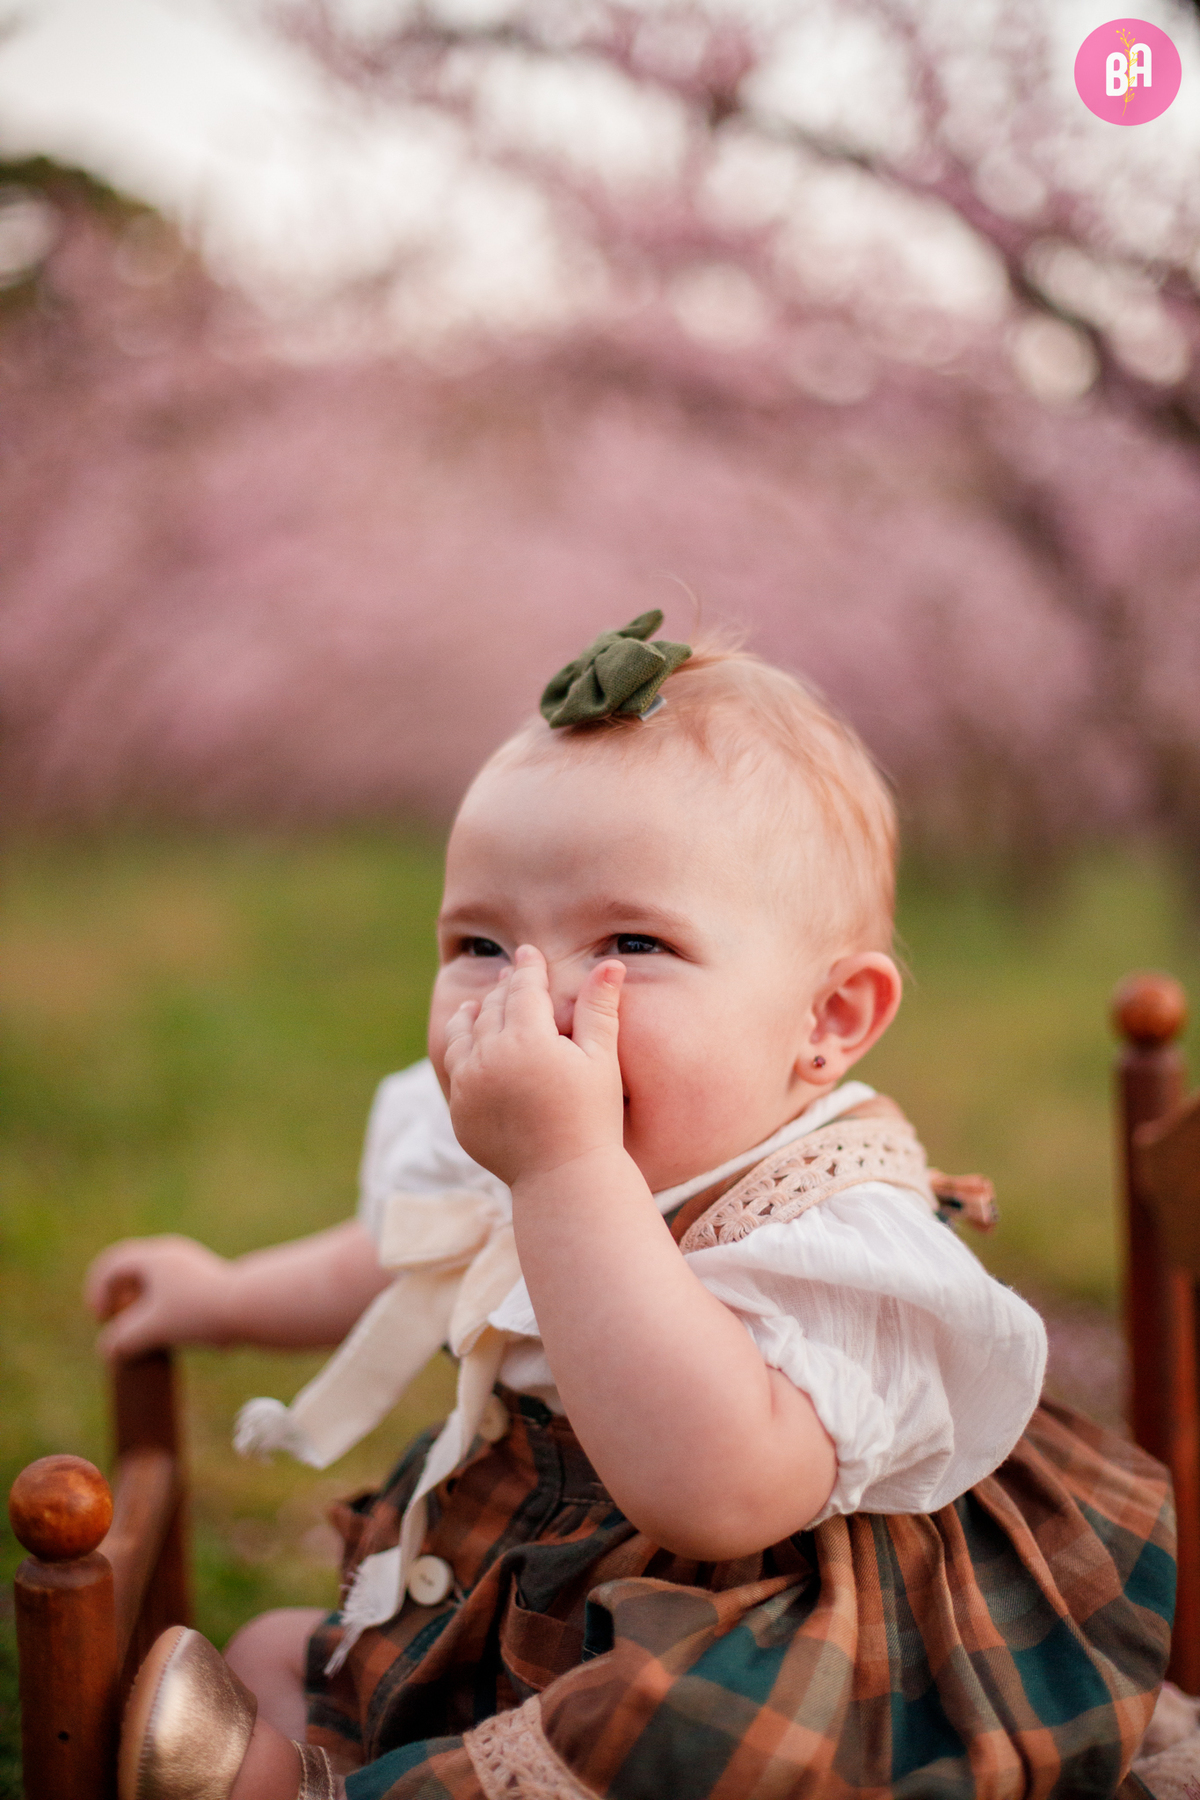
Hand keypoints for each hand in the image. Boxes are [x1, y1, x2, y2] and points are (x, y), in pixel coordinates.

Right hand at [84, 1235, 232, 1359]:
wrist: (249, 1306)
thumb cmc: (198, 1312)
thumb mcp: (154, 1329)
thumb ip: (124, 1340)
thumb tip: (108, 1350)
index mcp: (154, 1257)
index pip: (112, 1264)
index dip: (97, 1291)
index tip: (102, 1319)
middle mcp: (171, 1254)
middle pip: (132, 1270)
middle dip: (119, 1298)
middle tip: (119, 1323)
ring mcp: (190, 1265)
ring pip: (154, 1281)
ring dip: (141, 1306)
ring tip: (145, 1333)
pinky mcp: (205, 1279)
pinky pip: (172, 1289)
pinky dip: (161, 1308)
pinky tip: (171, 1332)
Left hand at [443, 945, 626, 1187]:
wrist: (563, 1178)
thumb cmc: (593, 1117)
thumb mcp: (601, 1060)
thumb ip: (599, 1009)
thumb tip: (610, 963)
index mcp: (528, 1038)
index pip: (524, 988)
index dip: (528, 967)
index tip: (529, 951)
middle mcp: (490, 1056)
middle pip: (494, 1007)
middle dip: (505, 988)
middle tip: (511, 974)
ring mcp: (469, 1084)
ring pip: (464, 1034)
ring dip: (473, 1015)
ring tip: (477, 1006)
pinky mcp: (459, 1109)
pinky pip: (456, 1068)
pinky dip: (463, 1050)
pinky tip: (470, 1048)